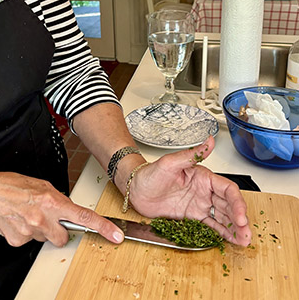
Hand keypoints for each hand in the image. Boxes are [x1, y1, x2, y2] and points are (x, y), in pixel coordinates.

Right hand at [0, 171, 123, 246]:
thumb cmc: (14, 185)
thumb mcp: (42, 185)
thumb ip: (58, 199)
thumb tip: (67, 210)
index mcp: (53, 201)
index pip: (83, 217)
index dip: (102, 227)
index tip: (115, 235)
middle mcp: (43, 218)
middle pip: (64, 237)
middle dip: (59, 231)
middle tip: (47, 218)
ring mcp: (30, 231)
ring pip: (45, 239)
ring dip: (41, 230)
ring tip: (28, 215)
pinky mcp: (18, 241)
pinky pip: (30, 241)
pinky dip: (27, 233)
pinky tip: (19, 221)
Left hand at [129, 136, 250, 246]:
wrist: (135, 189)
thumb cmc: (150, 173)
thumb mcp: (170, 163)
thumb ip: (192, 154)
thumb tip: (209, 141)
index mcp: (203, 177)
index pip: (227, 190)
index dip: (236, 203)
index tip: (240, 216)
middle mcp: (204, 191)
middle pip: (229, 205)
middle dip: (240, 220)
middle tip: (246, 233)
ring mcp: (199, 205)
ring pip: (223, 217)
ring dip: (234, 228)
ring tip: (244, 240)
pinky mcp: (192, 217)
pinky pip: (210, 225)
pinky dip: (222, 233)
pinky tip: (231, 240)